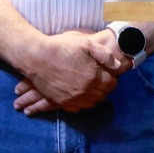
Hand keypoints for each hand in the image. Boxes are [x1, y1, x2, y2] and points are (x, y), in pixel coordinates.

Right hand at [10, 29, 126, 113]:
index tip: (109, 74)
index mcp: (93, 77)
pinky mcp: (60, 102)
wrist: (36, 57)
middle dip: (105, 89)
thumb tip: (117, 66)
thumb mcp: (86, 44)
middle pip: (102, 95)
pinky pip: (76, 108)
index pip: (111, 84)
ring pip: (90, 104)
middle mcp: (85, 91)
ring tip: (92, 89)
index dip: (112, 79)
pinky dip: (81, 104)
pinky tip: (81, 98)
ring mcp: (72, 98)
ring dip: (94, 97)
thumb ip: (104, 55)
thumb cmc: (61, 47)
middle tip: (102, 81)